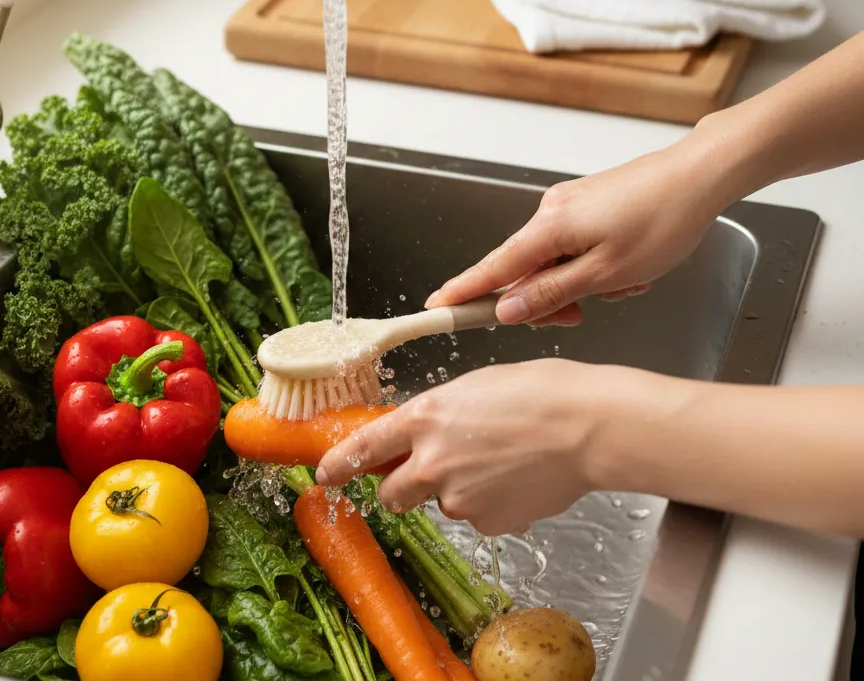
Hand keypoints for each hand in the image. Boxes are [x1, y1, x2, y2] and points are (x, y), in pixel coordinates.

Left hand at [316, 359, 654, 535]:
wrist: (587, 426)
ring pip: (444, 503)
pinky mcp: (489, 523)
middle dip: (402, 487)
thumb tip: (424, 435)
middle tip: (432, 470)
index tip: (324, 475)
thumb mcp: (472, 388)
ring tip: (501, 461)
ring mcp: (459, 498)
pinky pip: (479, 516)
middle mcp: (432, 462)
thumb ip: (437, 416)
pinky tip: (518, 478)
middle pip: (393, 493)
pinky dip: (491, 503)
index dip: (339, 464)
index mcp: (425, 418)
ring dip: (459, 489)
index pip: (364, 447)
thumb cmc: (538, 393)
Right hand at [427, 137, 728, 325]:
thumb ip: (551, 293)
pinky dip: (595, 264)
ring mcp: (568, 205)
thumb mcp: (606, 273)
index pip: (493, 269)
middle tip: (583, 314)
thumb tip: (507, 308)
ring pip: (557, 261)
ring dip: (584, 282)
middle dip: (551, 298)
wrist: (699, 176)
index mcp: (549, 228)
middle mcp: (550, 211)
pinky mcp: (587, 203)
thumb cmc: (663, 220)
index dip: (463, 292)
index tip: (436, 308)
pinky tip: (628, 266)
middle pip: (527, 269)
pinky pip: (575, 245)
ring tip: (627, 282)